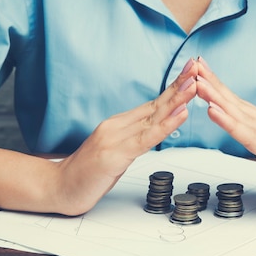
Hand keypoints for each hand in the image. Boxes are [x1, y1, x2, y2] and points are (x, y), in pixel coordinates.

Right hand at [52, 58, 198, 215]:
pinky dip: (165, 126)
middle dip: (179, 86)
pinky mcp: (114, 155)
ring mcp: (114, 139)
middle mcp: (117, 126)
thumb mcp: (114, 153)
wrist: (57, 188)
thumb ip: (132, 141)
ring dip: (176, 100)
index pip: (152, 104)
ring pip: (153, 117)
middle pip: (155, 104)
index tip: (191, 73)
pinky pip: (145, 139)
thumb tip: (153, 134)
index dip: (173, 88)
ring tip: (194, 85)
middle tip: (198, 67)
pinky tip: (179, 115)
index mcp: (118, 125)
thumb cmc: (85, 174)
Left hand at [195, 57, 255, 217]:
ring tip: (198, 83)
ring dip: (216, 97)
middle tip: (193, 65)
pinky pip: (246, 136)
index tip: (201, 72)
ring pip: (239, 114)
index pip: (238, 103)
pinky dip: (228, 122)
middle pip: (236, 102)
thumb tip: (241, 135)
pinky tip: (213, 111)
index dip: (218, 87)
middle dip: (213, 83)